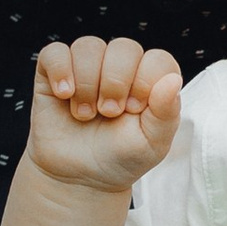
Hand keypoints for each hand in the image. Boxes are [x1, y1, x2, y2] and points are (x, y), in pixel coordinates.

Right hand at [25, 36, 182, 192]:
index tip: (134, 110)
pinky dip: (60, 70)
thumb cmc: (119, 158)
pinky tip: (64, 95)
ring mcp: (86, 66)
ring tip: (85, 113)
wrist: (79, 178)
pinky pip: (54, 52)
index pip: (157, 59)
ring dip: (87, 82)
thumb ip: (166, 113)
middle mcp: (119, 67)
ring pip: (89, 46)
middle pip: (123, 47)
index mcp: (149, 80)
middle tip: (109, 113)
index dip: (146, 81)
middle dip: (115, 83)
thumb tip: (172, 80)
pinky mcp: (54, 73)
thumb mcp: (151, 144)